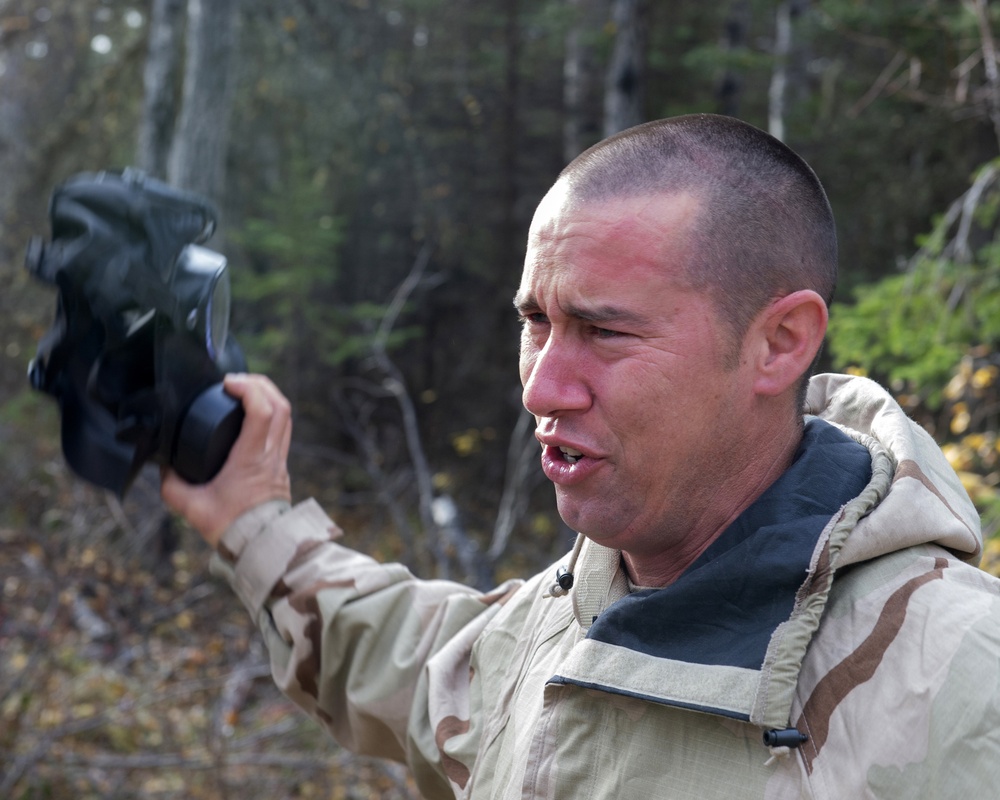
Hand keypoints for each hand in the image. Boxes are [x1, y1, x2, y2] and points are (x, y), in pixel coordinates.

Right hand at [161, 373, 292, 547]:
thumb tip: (162, 468)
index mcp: (251, 459)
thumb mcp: (192, 507)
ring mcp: (279, 460)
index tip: (226, 384)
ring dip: (269, 397)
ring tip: (245, 391)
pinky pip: (283, 430)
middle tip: (236, 381)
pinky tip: (253, 416)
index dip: (248, 389)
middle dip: (261, 384)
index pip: (262, 411)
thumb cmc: (231, 528)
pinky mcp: (281, 467)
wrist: (261, 548)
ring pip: (286, 416)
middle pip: (281, 405)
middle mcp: (270, 455)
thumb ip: (172, 485)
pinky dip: (271, 415)